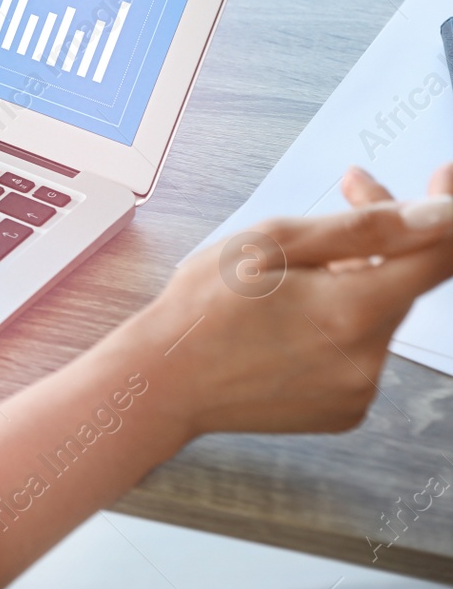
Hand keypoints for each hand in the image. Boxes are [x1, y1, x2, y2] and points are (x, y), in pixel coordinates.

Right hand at [135, 162, 452, 438]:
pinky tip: (294, 313)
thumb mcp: (267, 244)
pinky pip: (362, 350)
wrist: (164, 381)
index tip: (440, 179)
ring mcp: (359, 389)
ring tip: (298, 264)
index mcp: (351, 312)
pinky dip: (342, 321)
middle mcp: (368, 359)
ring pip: (381, 313)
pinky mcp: (346, 409)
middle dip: (384, 234)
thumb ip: (361, 227)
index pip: (438, 256)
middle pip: (405, 280)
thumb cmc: (201, 308)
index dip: (445, 210)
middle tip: (349, 188)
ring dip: (358, 278)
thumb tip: (436, 214)